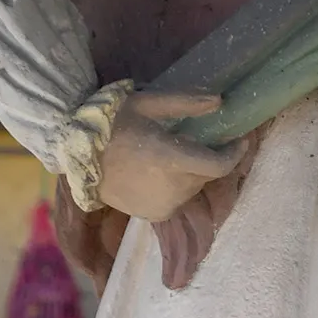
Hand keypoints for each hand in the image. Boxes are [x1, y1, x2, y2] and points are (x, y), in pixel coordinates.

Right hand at [96, 90, 244, 221]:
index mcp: (172, 159)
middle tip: (194, 141)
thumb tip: (220, 101)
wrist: (76, 156)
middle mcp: (172, 188)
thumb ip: (186, 103)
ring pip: (193, 188)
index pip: (219, 165)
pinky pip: (178, 199)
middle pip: (206, 175)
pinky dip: (176, 187)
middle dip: (207, 158)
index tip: (240, 139)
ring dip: (191, 173)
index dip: (235, 153)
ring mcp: (163, 206)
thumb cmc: (111, 123)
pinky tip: (158, 173)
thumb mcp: (147, 103)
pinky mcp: (154, 216)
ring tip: (171, 156)